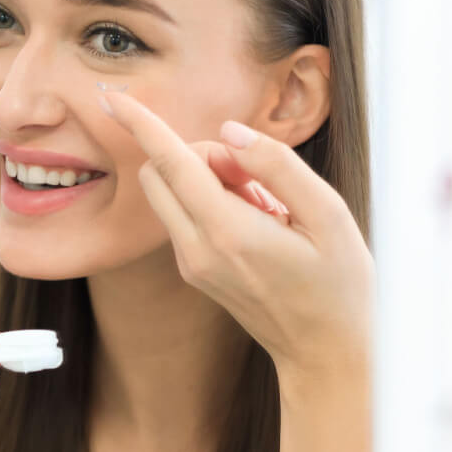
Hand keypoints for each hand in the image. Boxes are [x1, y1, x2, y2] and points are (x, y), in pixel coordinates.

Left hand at [101, 95, 372, 389]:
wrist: (325, 353)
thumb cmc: (338, 285)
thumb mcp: (329, 215)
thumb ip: (277, 166)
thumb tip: (230, 132)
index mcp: (228, 232)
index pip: (170, 163)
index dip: (141, 124)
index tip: (112, 98)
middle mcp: (197, 250)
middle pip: (159, 173)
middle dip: (198, 154)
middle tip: (257, 177)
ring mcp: (191, 264)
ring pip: (171, 193)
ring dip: (208, 179)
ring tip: (268, 207)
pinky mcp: (194, 270)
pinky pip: (186, 215)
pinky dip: (213, 202)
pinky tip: (260, 223)